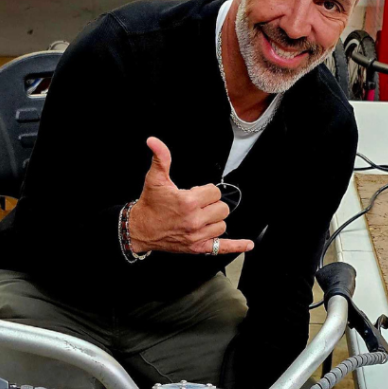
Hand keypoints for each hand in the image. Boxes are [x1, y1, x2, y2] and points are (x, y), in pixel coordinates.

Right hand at [127, 137, 254, 255]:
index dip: (205, 191)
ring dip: (214, 219)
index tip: (194, 194)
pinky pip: (223, 247)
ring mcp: (197, 236)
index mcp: (188, 202)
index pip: (214, 192)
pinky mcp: (198, 247)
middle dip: (211, 204)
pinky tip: (248, 244)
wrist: (140, 229)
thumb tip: (154, 141)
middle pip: (222, 208)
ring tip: (200, 217)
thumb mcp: (155, 179)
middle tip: (197, 205)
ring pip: (222, 224)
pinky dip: (236, 245)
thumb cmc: (149, 204)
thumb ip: (161, 158)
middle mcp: (195, 220)